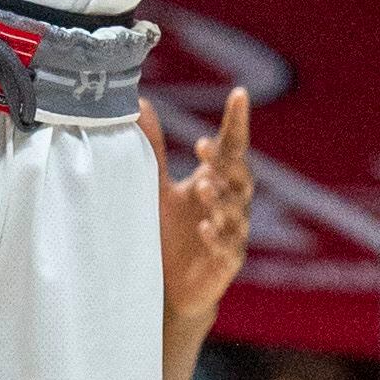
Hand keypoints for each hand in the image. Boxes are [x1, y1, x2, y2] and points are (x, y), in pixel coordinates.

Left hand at [147, 86, 251, 326]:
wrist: (171, 285)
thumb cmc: (168, 230)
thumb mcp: (156, 186)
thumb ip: (154, 148)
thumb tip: (140, 101)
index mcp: (216, 179)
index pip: (232, 146)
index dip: (237, 121)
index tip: (239, 93)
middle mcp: (230, 202)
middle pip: (238, 175)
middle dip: (225, 161)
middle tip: (204, 147)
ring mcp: (232, 232)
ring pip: (236, 211)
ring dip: (221, 198)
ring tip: (204, 186)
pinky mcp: (227, 261)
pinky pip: (228, 248)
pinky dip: (217, 237)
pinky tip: (204, 228)